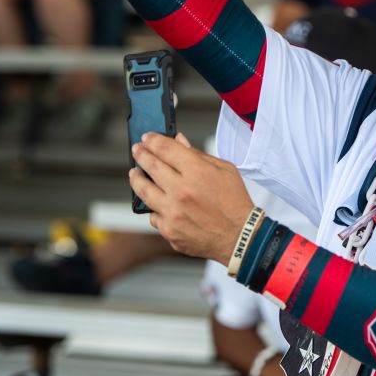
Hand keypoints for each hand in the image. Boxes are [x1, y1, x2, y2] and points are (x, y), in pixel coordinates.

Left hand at [130, 132, 255, 263]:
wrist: (240, 237)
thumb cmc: (235, 203)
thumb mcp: (224, 170)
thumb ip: (198, 155)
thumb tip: (179, 142)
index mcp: (196, 172)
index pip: (165, 148)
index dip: (153, 140)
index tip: (147, 138)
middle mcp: (181, 191)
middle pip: (150, 166)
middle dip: (141, 154)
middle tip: (137, 150)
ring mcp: (173, 212)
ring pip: (143, 191)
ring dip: (136, 179)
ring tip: (135, 173)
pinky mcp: (169, 230)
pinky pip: (153, 215)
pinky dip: (155, 207)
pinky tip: (157, 202)